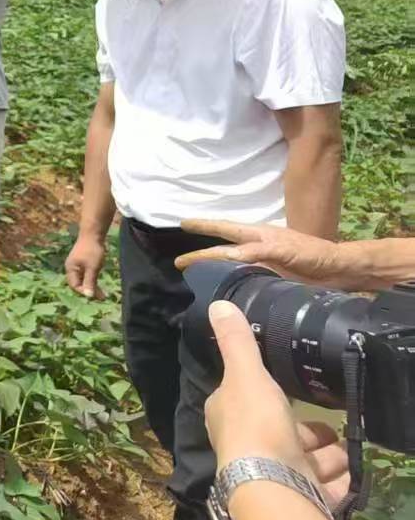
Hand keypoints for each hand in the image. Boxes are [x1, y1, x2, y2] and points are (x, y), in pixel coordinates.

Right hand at [64, 233, 105, 298]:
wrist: (93, 234)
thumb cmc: (92, 251)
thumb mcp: (92, 268)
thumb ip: (89, 282)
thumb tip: (88, 296)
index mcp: (70, 269)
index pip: (75, 286)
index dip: (85, 292)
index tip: (97, 296)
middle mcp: (71, 268)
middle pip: (78, 284)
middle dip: (90, 291)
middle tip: (103, 297)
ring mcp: (76, 266)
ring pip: (83, 281)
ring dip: (92, 287)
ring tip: (103, 294)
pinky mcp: (82, 263)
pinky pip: (86, 276)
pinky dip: (92, 280)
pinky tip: (99, 284)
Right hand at [175, 220, 346, 287]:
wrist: (340, 272)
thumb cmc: (314, 254)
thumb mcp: (286, 249)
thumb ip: (258, 250)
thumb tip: (228, 254)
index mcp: (257, 236)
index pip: (224, 230)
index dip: (204, 226)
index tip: (183, 223)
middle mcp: (256, 250)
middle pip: (222, 251)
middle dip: (200, 255)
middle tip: (179, 263)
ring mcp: (263, 266)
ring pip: (232, 267)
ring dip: (214, 271)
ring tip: (195, 279)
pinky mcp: (271, 283)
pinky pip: (246, 283)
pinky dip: (232, 286)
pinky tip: (226, 295)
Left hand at [204, 301, 350, 506]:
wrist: (274, 484)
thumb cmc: (256, 424)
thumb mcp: (246, 375)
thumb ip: (237, 343)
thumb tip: (217, 305)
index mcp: (227, 416)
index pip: (246, 402)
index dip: (266, 396)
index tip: (289, 392)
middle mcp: (246, 446)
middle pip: (281, 433)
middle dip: (307, 431)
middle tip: (329, 428)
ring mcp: (272, 473)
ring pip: (304, 460)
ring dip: (325, 455)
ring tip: (342, 448)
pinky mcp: (297, 494)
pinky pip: (322, 485)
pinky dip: (336, 478)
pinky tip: (348, 471)